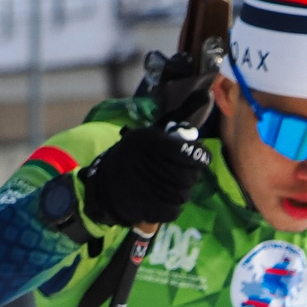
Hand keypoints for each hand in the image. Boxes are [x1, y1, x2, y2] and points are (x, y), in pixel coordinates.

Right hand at [79, 124, 208, 230]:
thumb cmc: (128, 158)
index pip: (193, 153)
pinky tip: (159, 197)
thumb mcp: (146, 135)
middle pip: (192, 174)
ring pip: (185, 192)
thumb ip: (175, 123)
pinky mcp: (154, 210)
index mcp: (154, 144)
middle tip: (175, 171)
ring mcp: (156, 190)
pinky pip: (175, 208)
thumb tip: (205, 96)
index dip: (197, 155)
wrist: (101, 187)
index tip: (194, 156)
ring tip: (164, 184)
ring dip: (180, 189)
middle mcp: (156, 165)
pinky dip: (170, 205)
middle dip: (188, 173)